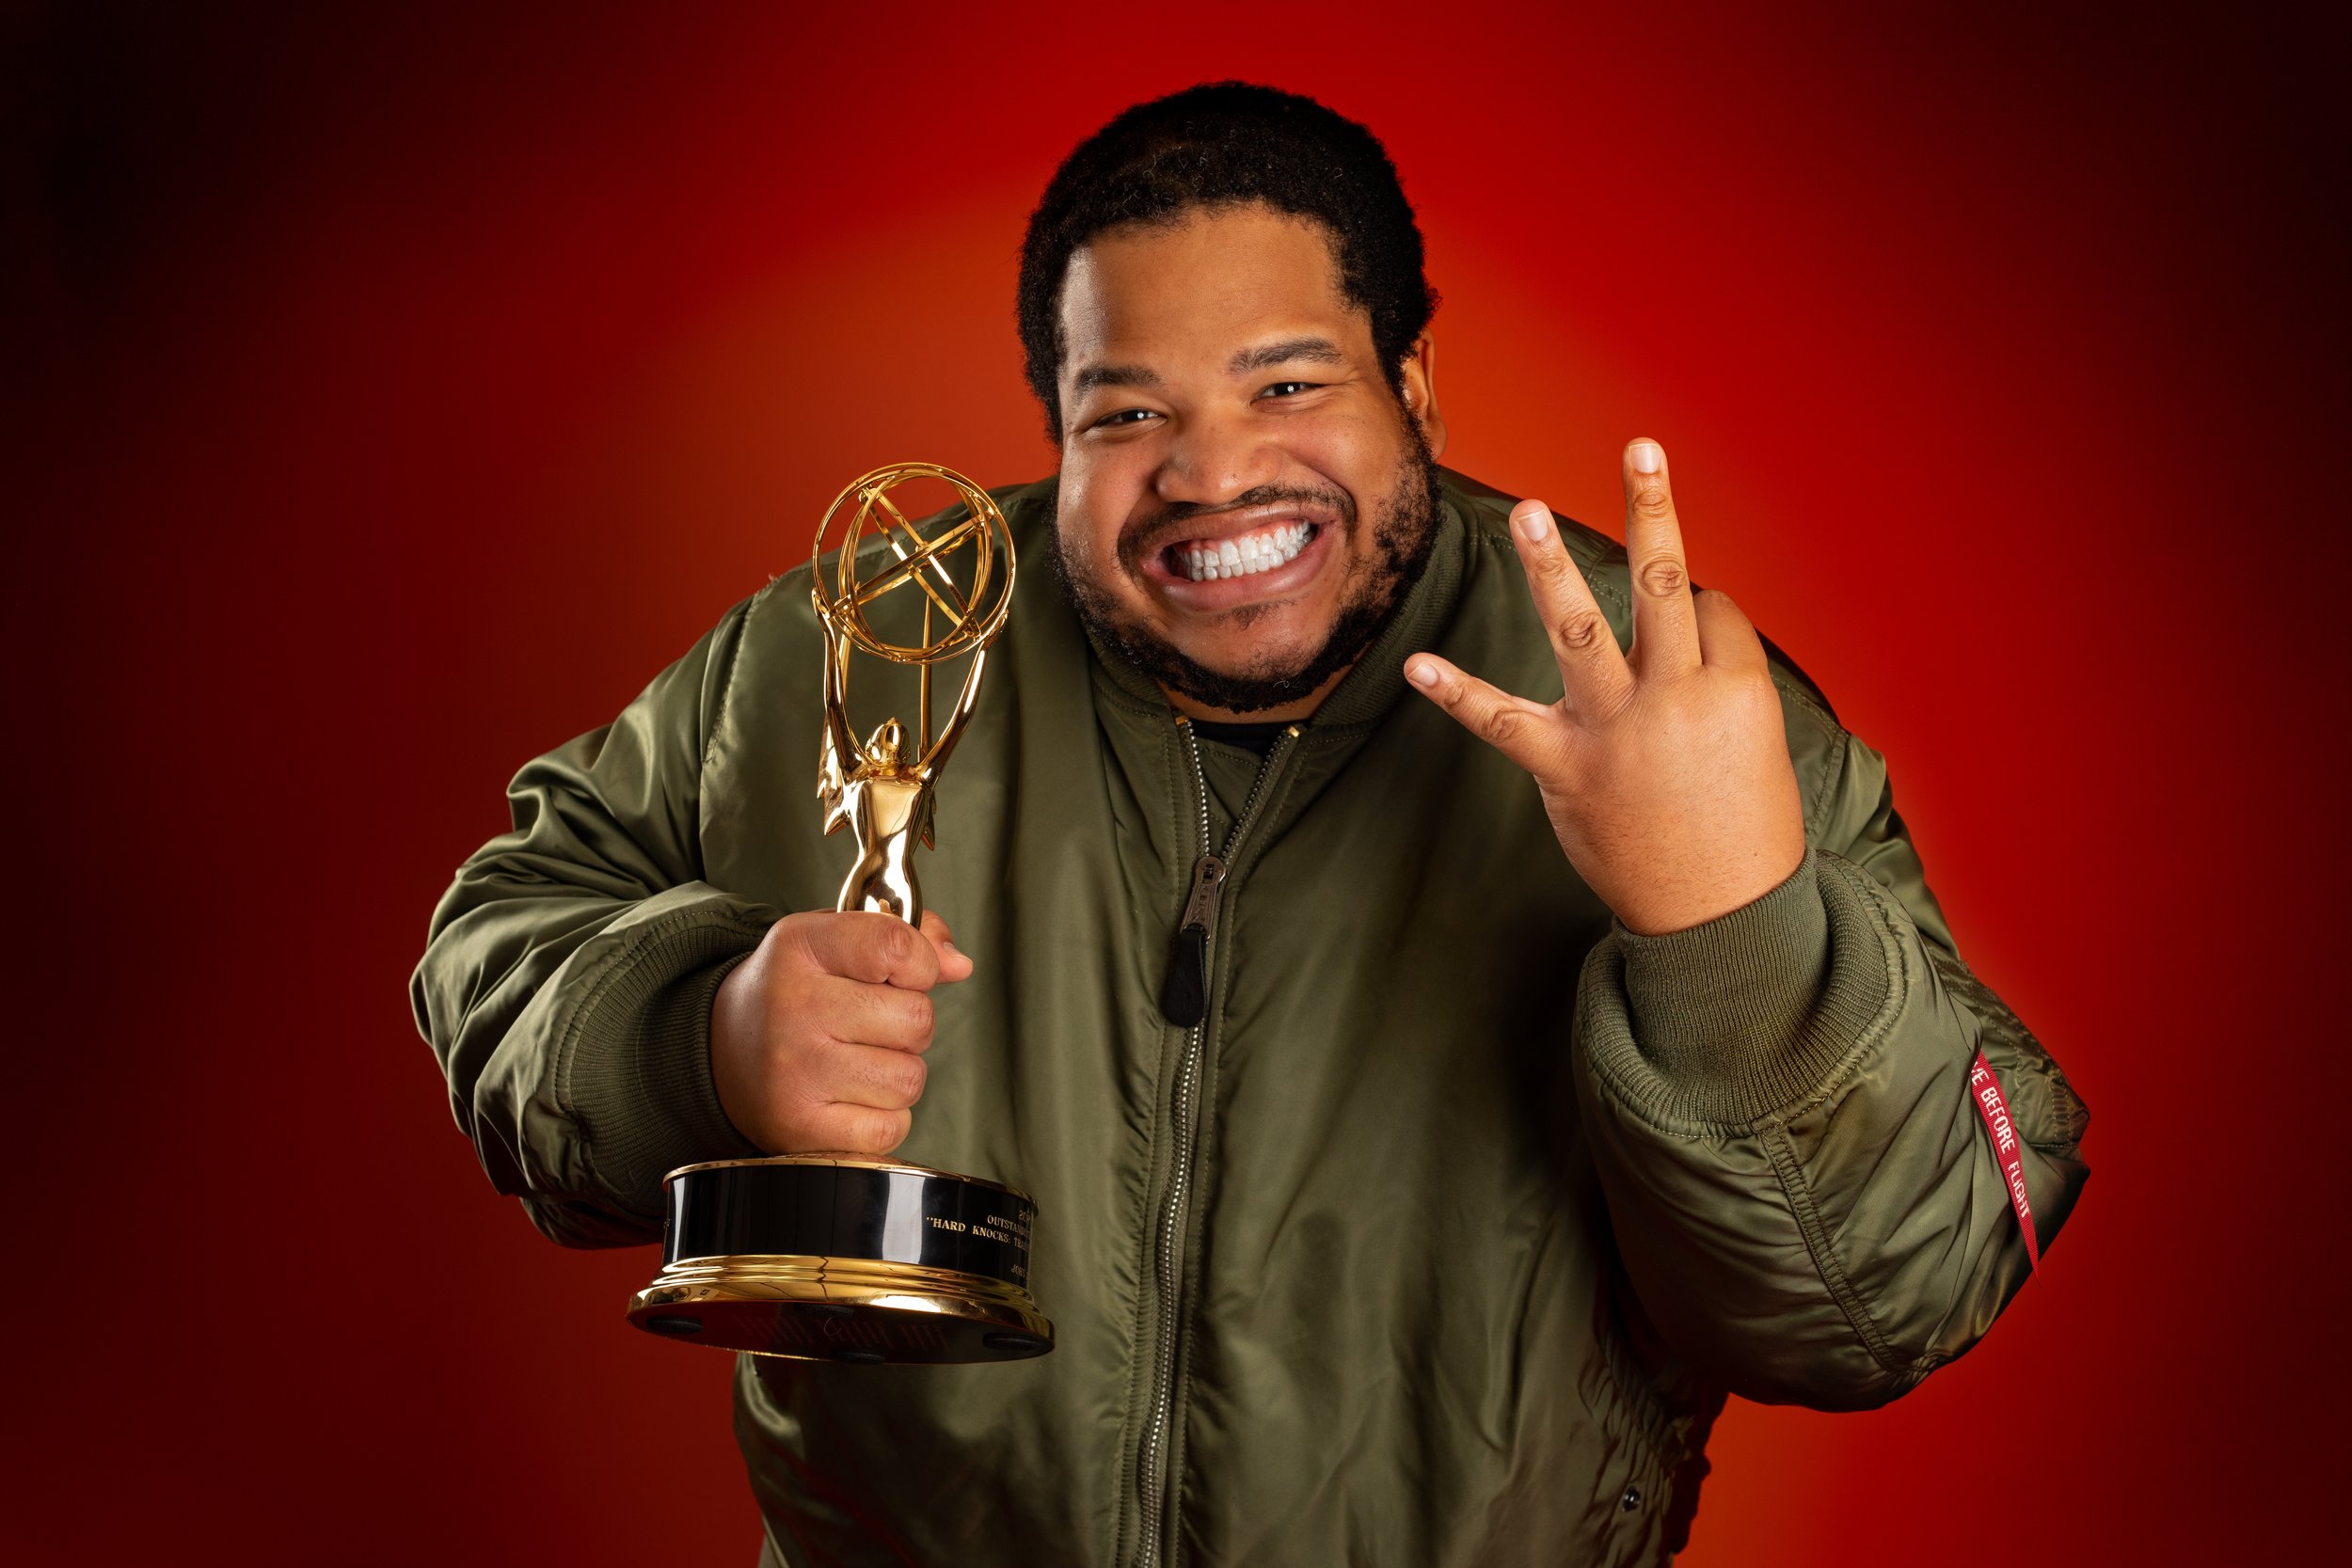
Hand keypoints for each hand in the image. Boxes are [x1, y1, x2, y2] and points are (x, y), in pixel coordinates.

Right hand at [711, 908, 974, 1155]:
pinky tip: (849, 1097)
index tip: (901, 974)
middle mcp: (794, 1007)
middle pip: (917, 1019)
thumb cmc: (793, 991)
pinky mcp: (802, 1129)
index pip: (898, 946)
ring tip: (856, 1060)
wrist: (719, 1050)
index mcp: (801, 947)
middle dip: (909, 1023)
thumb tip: (959, 965)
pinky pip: (892, 1128)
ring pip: (910, 1078)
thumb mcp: (832, 941)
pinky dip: (884, 1117)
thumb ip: (904, 936)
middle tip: (869, 1024)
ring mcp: (797, 1072)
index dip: (919, 964)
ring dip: (897, 1072)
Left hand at [1406, 438, 1804, 934]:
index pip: (1711, 608)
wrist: (1722, 919)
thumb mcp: (1756, 743)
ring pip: (1582, 632)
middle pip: (1665, 586)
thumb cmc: (1744, 826)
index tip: (1693, 629)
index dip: (1699, 609)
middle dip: (1654, 510)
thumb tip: (1681, 616)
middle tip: (1641, 446)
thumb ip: (1714, 679)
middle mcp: (1676, 698)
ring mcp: (1616, 732)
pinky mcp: (1564, 770)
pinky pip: (1503, 723)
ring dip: (1551, 568)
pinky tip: (1419, 662)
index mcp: (1735, 689)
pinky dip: (1458, 693)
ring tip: (1528, 509)